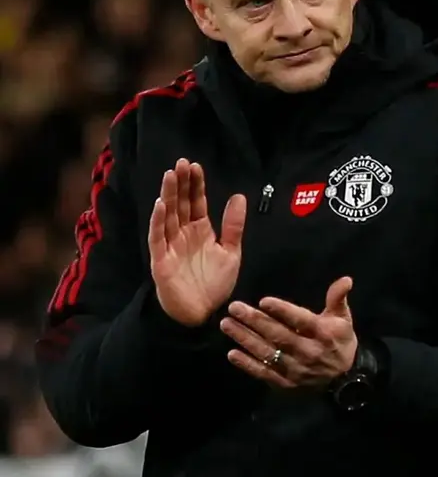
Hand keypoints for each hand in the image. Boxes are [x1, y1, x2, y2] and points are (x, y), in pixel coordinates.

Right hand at [149, 158, 245, 326]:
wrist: (202, 314)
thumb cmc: (214, 284)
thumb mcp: (231, 252)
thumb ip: (233, 226)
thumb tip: (239, 196)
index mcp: (200, 231)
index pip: (196, 202)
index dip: (196, 185)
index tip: (195, 166)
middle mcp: (184, 235)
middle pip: (180, 204)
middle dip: (180, 183)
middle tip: (181, 162)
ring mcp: (171, 246)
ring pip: (168, 216)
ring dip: (168, 195)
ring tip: (170, 175)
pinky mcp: (161, 260)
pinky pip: (158, 237)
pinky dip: (158, 221)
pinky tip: (161, 204)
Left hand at [220, 277, 357, 388]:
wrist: (344, 379)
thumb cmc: (340, 342)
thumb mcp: (343, 319)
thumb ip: (338, 298)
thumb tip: (346, 279)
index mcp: (323, 334)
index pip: (301, 321)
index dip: (283, 311)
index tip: (263, 301)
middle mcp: (309, 352)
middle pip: (279, 335)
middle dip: (255, 321)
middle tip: (234, 308)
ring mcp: (296, 370)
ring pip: (267, 353)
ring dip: (245, 338)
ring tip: (227, 325)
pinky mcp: (286, 383)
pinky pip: (264, 373)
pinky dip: (247, 364)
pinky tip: (232, 353)